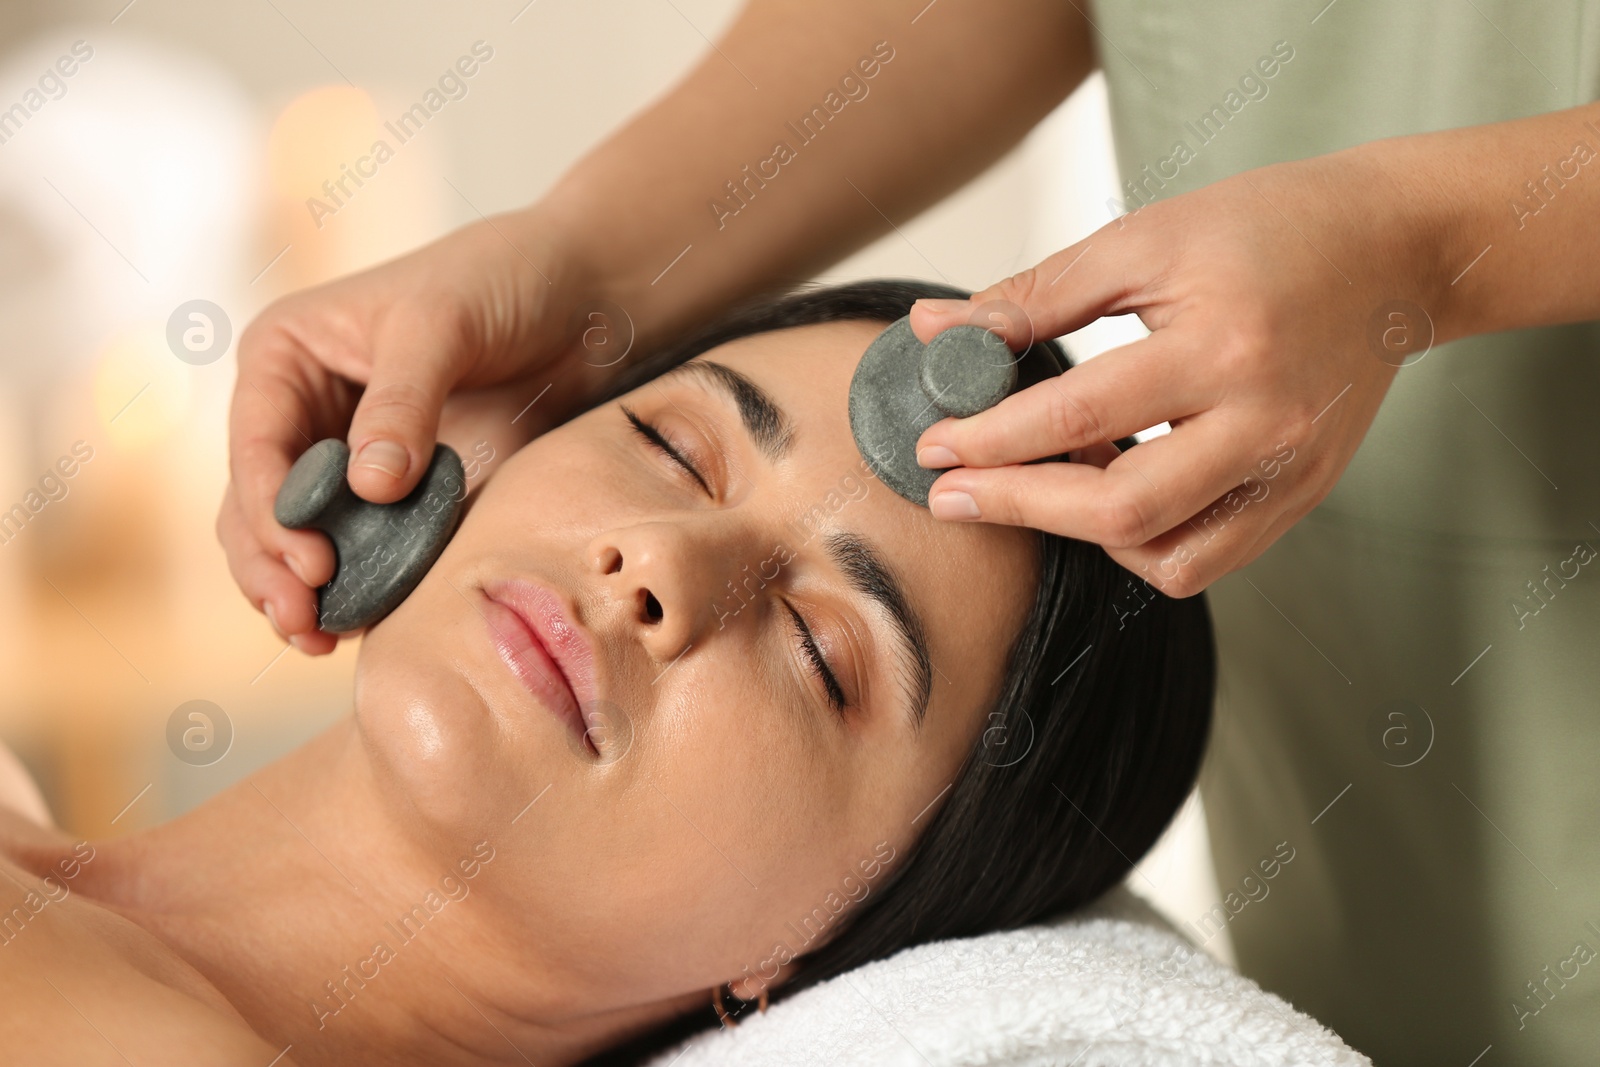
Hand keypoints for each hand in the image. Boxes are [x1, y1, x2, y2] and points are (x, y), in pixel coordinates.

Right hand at [222, 215, 605, 653]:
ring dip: (303, 593)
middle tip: (305, 622)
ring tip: (321, 638)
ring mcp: (348, 462)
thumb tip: (369, 487)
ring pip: (299, 542)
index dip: (271, 512)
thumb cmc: (498, 282)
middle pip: (258, 508)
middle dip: (272, 568)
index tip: (310, 564)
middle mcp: (302, 414)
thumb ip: (403, 404)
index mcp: (285, 357)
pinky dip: (359, 589)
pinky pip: (365, 552)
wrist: (578, 299)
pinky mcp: (401, 498)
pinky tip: (366, 626)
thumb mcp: (441, 324)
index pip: (254, 446)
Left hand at [908, 149, 1446, 595]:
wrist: (1392, 250)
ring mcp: (1291, 471)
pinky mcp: (1303, 496)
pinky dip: (1141, 544)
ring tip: (1038, 480)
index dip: (991, 438)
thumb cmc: (1266, 229)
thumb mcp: (1144, 240)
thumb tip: (934, 332)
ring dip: (1082, 533)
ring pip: (1165, 554)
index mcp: (1224, 345)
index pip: (1079, 416)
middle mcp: (1266, 422)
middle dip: (1018, 506)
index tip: (930, 447)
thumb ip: (1035, 295)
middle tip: (949, 495)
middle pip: (1121, 507)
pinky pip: (1206, 560)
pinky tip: (1106, 494)